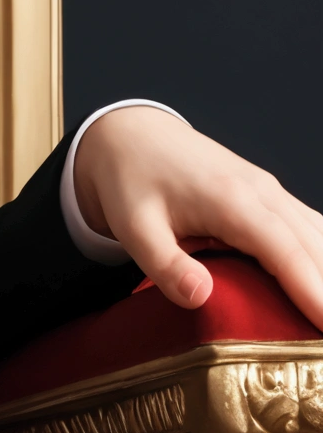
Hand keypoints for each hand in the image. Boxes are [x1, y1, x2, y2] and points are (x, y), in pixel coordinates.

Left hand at [74, 107, 322, 328]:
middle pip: (314, 246)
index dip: (313, 291)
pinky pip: (307, 227)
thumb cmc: (130, 182)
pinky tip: (319, 286)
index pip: (286, 251)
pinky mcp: (268, 197)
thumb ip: (165, 265)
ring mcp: (270, 192)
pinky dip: (320, 256)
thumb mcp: (134, 228)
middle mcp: (263, 193)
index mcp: (232, 201)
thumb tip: (201, 297)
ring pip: (318, 235)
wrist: (128, 135)